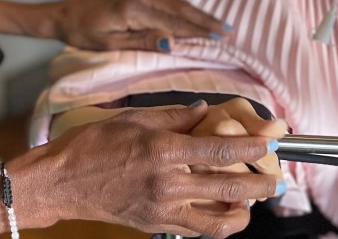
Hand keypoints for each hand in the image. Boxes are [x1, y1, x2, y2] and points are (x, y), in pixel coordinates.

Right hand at [15, 102, 280, 237]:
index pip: (220, 151)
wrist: (60, 182)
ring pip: (218, 220)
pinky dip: (216, 223)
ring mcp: (162, 209)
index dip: (252, 147)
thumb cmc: (91, 146)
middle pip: (229, 187)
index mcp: (163, 150)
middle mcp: (167, 182)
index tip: (272, 141)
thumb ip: (173, 116)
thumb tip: (205, 110)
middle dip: (261, 183)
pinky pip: (197, 230)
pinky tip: (224, 211)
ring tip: (254, 201)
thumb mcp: (132, 119)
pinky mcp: (155, 225)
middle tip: (277, 178)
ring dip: (243, 212)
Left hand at [55, 0, 227, 50]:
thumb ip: (142, 41)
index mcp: (132, 9)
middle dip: (204, 16)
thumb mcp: (110, 45)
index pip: (172, 23)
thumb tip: (172, 42)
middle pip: (178, 4)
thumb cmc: (84, 34)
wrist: (63, 15)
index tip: (219, 37)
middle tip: (227, 26)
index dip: (197, 31)